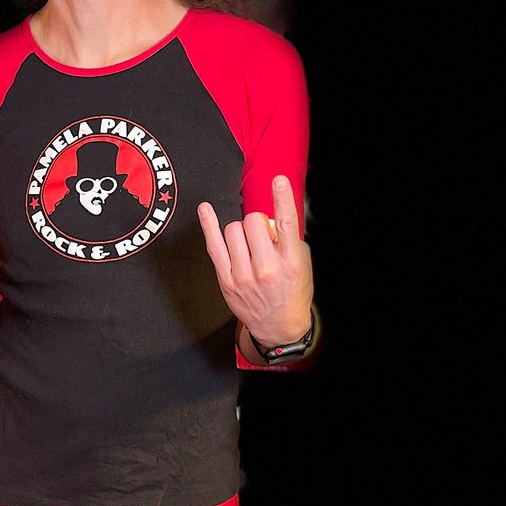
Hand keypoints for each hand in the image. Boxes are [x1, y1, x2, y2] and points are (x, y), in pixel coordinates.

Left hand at [197, 175, 312, 345]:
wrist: (279, 325)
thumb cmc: (292, 289)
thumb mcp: (301, 263)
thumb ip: (286, 239)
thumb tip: (265, 221)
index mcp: (290, 261)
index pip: (286, 224)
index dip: (283, 199)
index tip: (279, 180)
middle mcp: (267, 268)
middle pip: (253, 222)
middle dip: (258, 222)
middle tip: (262, 238)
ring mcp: (244, 276)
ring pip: (233, 229)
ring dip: (241, 231)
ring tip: (250, 246)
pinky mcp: (227, 281)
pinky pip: (214, 245)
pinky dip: (209, 224)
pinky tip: (204, 210)